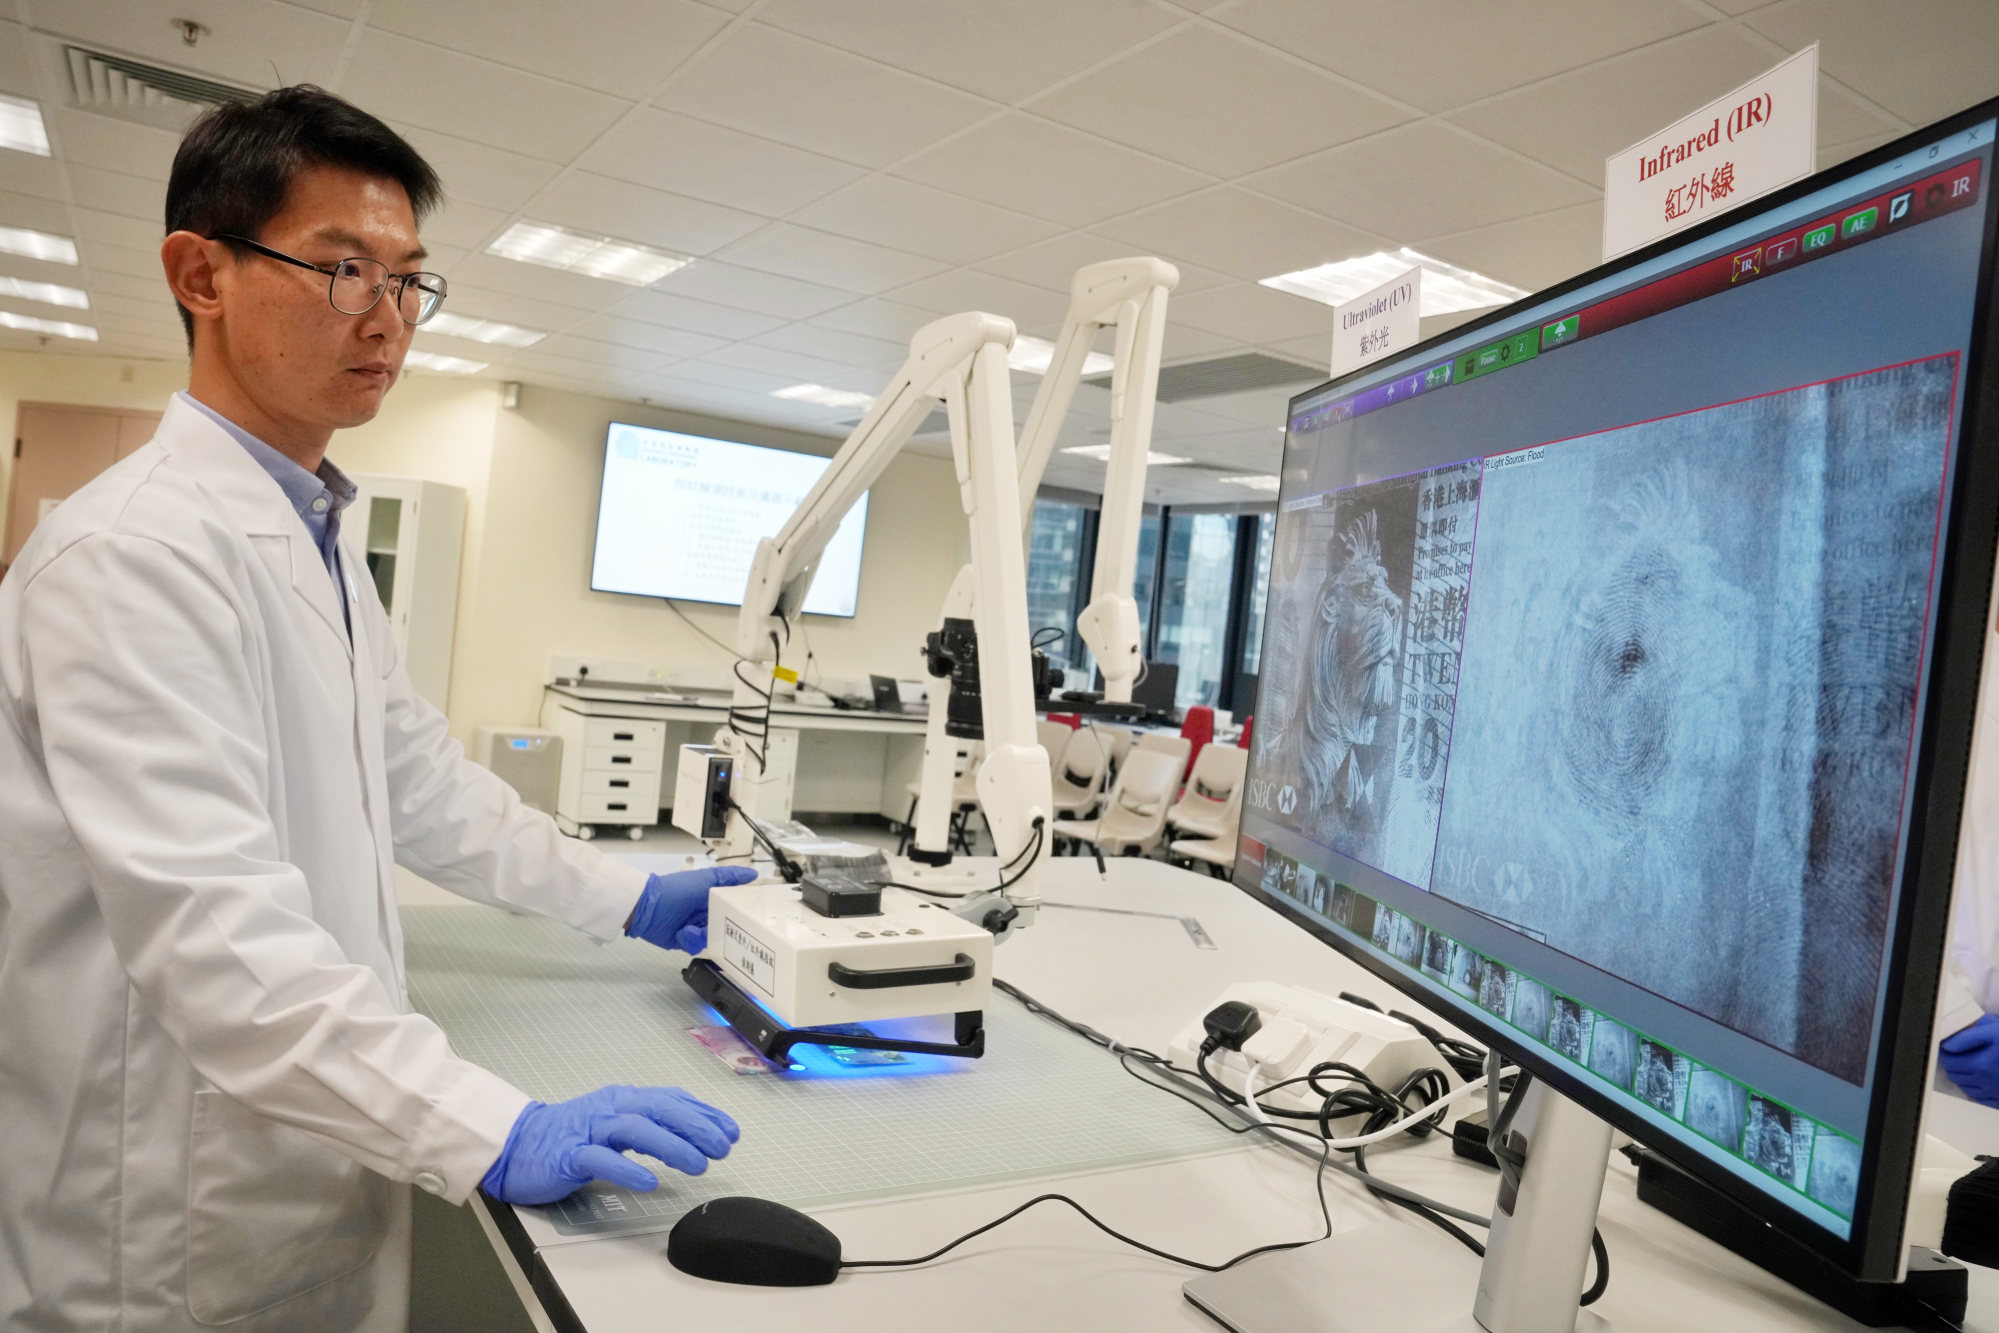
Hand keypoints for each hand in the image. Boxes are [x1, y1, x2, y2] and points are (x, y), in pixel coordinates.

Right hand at [480, 1085, 740, 1204]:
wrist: (514, 1145)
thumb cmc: (569, 1137)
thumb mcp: (615, 1126)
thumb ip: (650, 1127)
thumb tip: (695, 1135)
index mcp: (624, 1099)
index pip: (671, 1100)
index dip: (704, 1114)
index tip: (732, 1131)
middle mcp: (610, 1108)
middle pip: (659, 1108)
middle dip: (696, 1125)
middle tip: (724, 1146)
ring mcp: (588, 1130)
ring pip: (635, 1130)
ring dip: (671, 1145)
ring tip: (699, 1164)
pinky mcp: (567, 1154)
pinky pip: (599, 1159)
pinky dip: (625, 1167)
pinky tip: (648, 1181)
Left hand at [625, 865, 757, 953]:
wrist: (648, 908)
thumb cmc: (676, 890)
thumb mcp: (706, 879)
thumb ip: (730, 876)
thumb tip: (753, 874)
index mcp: (714, 897)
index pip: (736, 906)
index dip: (744, 912)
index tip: (755, 917)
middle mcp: (708, 913)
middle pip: (729, 926)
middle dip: (728, 930)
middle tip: (724, 929)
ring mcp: (698, 928)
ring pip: (715, 938)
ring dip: (704, 934)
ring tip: (694, 928)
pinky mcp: (687, 941)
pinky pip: (699, 946)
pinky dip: (692, 940)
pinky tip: (684, 932)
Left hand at [1940, 1014, 1998, 1107]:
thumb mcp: (1994, 1031)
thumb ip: (1968, 1037)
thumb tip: (1948, 1044)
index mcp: (1981, 1064)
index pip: (1949, 1061)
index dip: (1943, 1052)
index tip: (1944, 1046)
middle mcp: (1986, 1081)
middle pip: (1954, 1075)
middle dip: (1950, 1063)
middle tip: (1953, 1053)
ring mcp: (1994, 1092)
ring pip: (1965, 1087)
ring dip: (1961, 1076)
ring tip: (1966, 1064)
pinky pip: (1979, 1097)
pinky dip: (1974, 1088)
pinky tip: (1980, 1078)